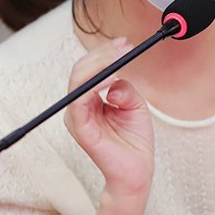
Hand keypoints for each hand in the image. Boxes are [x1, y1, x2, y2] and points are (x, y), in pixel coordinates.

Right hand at [64, 38, 153, 208]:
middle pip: (81, 71)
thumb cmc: (134, 142)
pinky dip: (93, 85)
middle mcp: (80, 107)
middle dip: (102, 54)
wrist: (137, 171)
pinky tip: (110, 79)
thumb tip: (114, 80)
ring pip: (78, 80)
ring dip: (99, 64)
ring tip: (118, 57)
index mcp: (91, 101)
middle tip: (123, 47)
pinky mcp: (81, 128)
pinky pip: (80, 100)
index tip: (124, 43)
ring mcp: (78, 117)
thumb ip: (124, 89)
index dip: (105, 54)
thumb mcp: (135, 106)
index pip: (90, 70)